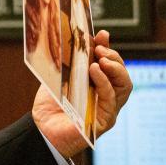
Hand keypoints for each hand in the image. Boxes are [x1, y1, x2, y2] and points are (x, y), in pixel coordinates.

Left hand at [33, 30, 132, 157]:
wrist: (40, 128)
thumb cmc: (52, 103)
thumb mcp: (64, 76)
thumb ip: (76, 59)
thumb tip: (86, 37)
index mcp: (100, 85)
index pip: (113, 64)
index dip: (109, 48)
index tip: (101, 36)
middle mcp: (108, 97)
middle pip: (123, 74)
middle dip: (114, 57)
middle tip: (100, 48)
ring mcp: (108, 109)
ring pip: (124, 86)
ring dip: (115, 68)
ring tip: (101, 58)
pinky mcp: (104, 121)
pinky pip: (111, 99)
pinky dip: (105, 82)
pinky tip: (95, 71)